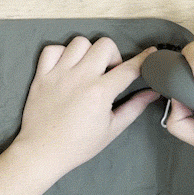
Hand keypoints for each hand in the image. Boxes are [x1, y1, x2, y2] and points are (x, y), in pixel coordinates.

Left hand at [11, 36, 159, 177]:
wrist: (42, 152)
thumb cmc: (77, 146)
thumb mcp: (111, 130)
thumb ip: (134, 108)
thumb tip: (152, 93)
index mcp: (100, 92)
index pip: (129, 68)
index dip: (145, 59)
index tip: (151, 54)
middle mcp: (79, 78)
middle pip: (105, 45)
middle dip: (113, 56)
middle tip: (108, 73)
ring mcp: (58, 75)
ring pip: (79, 42)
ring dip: (87, 52)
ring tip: (86, 69)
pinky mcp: (41, 77)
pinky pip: (51, 49)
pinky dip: (60, 53)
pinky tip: (65, 67)